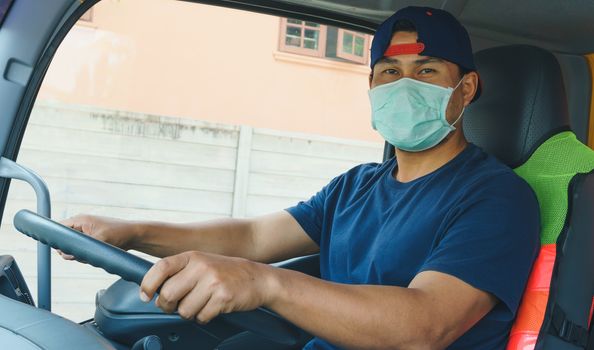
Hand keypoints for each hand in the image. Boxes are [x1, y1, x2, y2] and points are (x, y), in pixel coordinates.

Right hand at [59, 215, 137, 259]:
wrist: (134, 236)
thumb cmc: (119, 233)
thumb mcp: (99, 240)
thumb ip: (81, 247)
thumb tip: (65, 255)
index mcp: (80, 220)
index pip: (59, 228)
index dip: (58, 240)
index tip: (65, 249)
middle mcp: (80, 226)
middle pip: (64, 241)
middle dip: (71, 251)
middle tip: (84, 254)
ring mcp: (85, 234)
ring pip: (72, 248)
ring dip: (80, 255)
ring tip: (95, 252)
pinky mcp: (90, 241)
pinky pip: (81, 251)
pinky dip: (86, 255)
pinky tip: (97, 255)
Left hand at [140, 251, 275, 323]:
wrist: (259, 279)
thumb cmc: (228, 273)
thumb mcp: (203, 263)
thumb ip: (181, 272)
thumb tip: (154, 291)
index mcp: (193, 256)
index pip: (161, 267)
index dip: (148, 283)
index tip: (145, 295)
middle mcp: (202, 266)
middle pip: (168, 294)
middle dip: (168, 306)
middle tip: (176, 306)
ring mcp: (213, 282)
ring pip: (184, 310)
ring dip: (190, 313)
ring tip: (202, 304)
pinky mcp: (223, 297)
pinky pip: (201, 317)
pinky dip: (204, 317)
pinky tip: (213, 308)